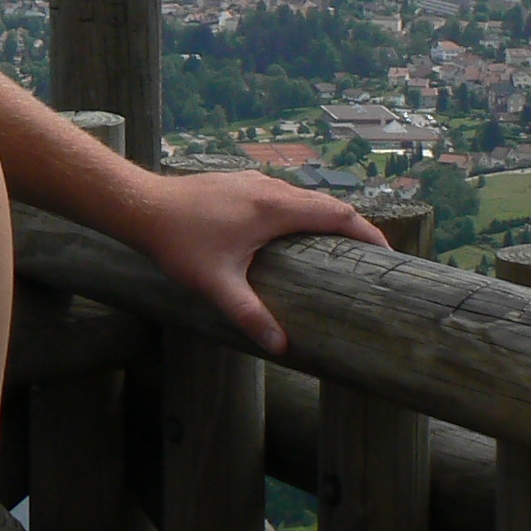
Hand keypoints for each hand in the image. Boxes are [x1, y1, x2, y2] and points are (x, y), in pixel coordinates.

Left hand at [136, 172, 386, 354]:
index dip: (368, 233)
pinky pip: (283, 195)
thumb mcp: (216, 284)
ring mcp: (253, 183)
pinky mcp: (238, 184)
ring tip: (340, 250)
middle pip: (326, 205)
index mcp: (274, 208)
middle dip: (353, 229)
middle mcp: (269, 189)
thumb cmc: (178, 242)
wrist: (141, 206)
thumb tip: (279, 347)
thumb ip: (249, 314)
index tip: (389, 254)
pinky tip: (294, 236)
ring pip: (304, 198)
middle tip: (372, 259)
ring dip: (326, 219)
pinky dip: (302, 212)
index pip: (337, 215)